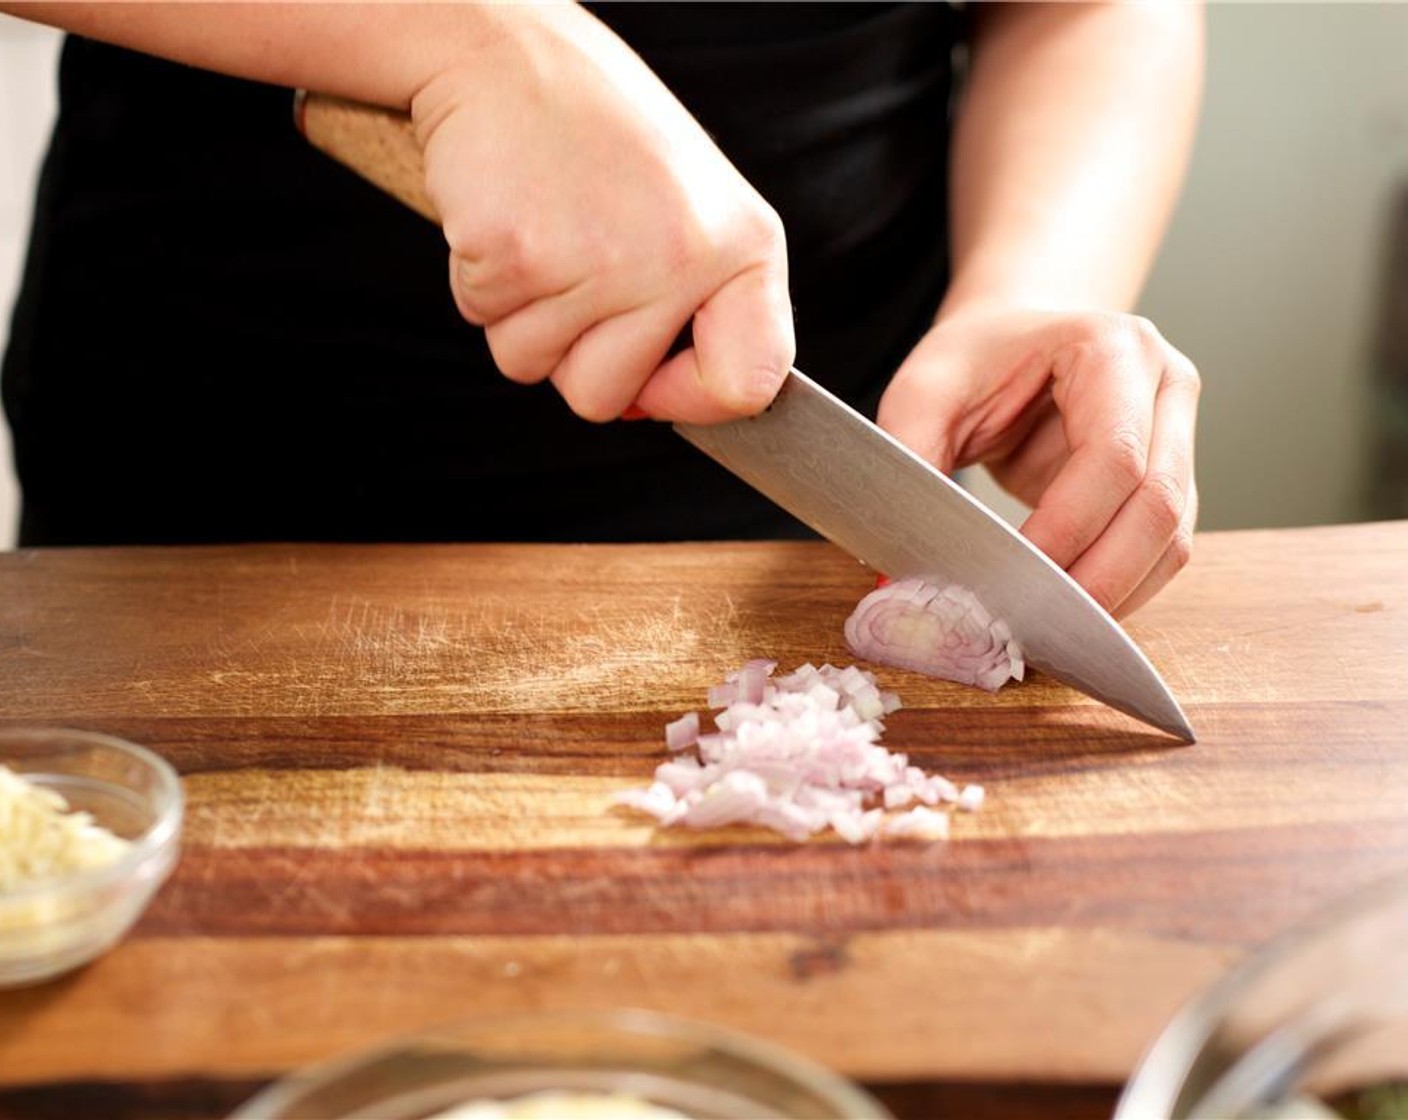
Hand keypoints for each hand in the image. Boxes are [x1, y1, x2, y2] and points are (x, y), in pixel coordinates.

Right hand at [410, 5, 793, 423]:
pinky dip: (480, 282)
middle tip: (575, 265)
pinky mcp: (518, 256)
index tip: (656, 377)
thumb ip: (696, 308)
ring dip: (521, 316)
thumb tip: (655, 406)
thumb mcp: (690, 211)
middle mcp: (683, 257)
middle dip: (572, 355)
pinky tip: (507, 218)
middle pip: (608, 398)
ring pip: (536, 367)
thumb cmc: (597, 133)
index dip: (691, 399)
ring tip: (544, 232)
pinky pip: (484, 324)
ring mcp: (602, 261)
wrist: (506, 54)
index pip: (750, 383)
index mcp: (743, 247)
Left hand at [877, 305, 1199, 615]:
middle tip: (1028, 625)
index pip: (1113, 455)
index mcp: (1113, 347)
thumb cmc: (971, 361)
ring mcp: (1179, 437)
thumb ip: (909, 465)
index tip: (1008, 579)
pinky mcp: (1171, 484)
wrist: (1011, 342)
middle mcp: (1165, 387)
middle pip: (1157, 504)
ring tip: (1043, 629)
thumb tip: (901, 571)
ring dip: (1112, 595)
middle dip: (1095, 578)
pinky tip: (1065, 614)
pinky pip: (1162, 554)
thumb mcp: (922, 394)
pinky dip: (1118, 592)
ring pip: (1171, 540)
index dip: (1066, 528)